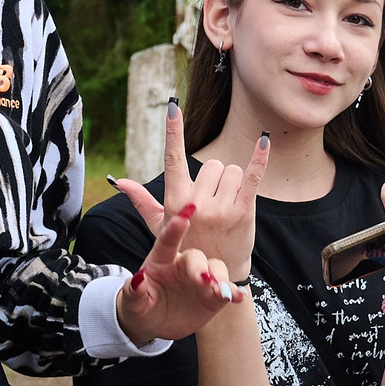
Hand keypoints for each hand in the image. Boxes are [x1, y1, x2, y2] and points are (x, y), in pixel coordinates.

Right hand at [108, 104, 249, 342]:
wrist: (214, 279)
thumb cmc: (185, 249)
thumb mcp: (160, 227)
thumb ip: (141, 200)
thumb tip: (119, 181)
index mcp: (175, 202)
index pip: (173, 159)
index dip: (172, 132)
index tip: (171, 106)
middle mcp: (196, 203)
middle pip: (212, 164)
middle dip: (216, 177)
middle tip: (214, 202)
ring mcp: (221, 208)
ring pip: (232, 170)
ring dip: (233, 182)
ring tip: (228, 205)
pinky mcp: (244, 211)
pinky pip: (253, 177)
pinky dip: (260, 158)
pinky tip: (264, 140)